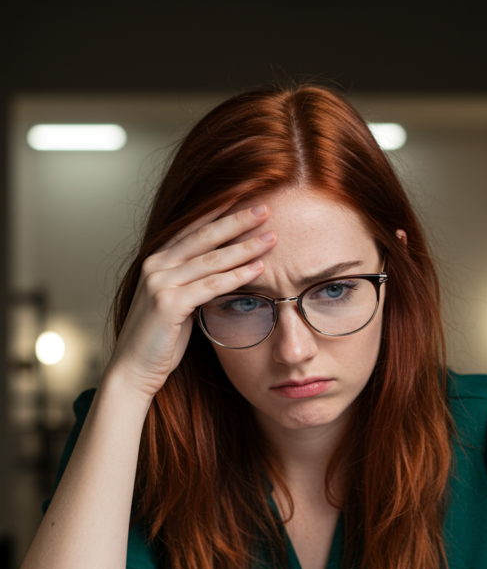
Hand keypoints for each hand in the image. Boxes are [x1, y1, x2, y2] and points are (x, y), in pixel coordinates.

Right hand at [105, 203, 275, 399]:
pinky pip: (210, 286)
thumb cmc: (158, 341)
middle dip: (237, 220)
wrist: (133, 370)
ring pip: (211, 259)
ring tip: (271, 238)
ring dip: (244, 247)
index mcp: (157, 261)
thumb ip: (193, 285)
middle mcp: (155, 266)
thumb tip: (221, 276)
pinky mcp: (168, 304)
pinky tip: (257, 269)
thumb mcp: (177, 304)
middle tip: (266, 208)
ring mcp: (159, 283)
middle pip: (204, 236)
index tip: (247, 199)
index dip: (221, 212)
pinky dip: (236, 276)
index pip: (194, 229)